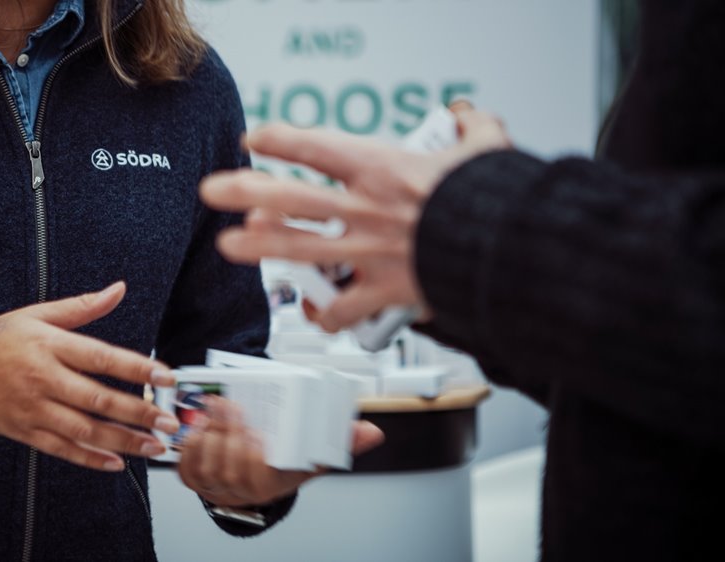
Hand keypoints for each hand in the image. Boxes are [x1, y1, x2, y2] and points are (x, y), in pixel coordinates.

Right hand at [0, 281, 179, 471]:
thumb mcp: (35, 314)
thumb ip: (81, 307)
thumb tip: (118, 289)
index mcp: (49, 345)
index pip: (102, 357)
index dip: (137, 368)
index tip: (166, 376)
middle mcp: (42, 378)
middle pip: (99, 399)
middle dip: (140, 412)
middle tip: (171, 422)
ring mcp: (32, 409)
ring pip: (85, 430)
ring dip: (124, 441)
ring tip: (154, 445)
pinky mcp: (23, 431)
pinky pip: (61, 450)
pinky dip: (90, 458)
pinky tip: (117, 462)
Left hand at [176, 396, 384, 506]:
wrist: (255, 484)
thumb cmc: (284, 466)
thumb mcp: (315, 456)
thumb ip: (342, 442)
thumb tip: (371, 431)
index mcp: (272, 484)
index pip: (258, 475)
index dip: (252, 456)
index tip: (256, 432)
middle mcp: (242, 491)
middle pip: (229, 468)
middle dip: (228, 435)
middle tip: (231, 406)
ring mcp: (216, 487)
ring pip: (206, 466)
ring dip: (207, 436)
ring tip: (213, 409)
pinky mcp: (195, 480)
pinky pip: (187, 468)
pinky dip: (189, 447)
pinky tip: (197, 426)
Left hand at [199, 103, 510, 331]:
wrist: (510, 253)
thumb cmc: (493, 203)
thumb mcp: (486, 151)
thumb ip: (472, 128)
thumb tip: (467, 115)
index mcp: (383, 170)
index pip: (316, 147)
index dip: (278, 140)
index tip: (255, 138)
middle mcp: (365, 211)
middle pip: (290, 198)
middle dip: (245, 192)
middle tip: (214, 190)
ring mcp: (368, 254)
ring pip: (299, 250)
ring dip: (259, 248)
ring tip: (230, 245)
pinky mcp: (383, 292)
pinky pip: (342, 309)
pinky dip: (326, 313)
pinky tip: (316, 310)